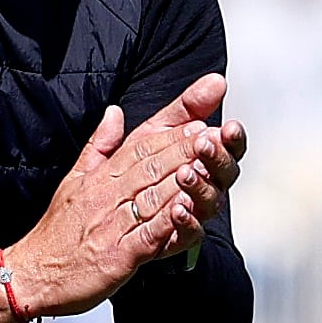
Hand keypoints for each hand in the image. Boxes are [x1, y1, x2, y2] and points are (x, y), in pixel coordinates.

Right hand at [0, 102, 213, 320]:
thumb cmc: (57, 233)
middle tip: (215, 135)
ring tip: (209, 165)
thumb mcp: (74, 180)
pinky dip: (168, 223)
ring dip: (182, 180)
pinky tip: (187, 211)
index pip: (140, 146)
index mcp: (100, 177)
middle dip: (186, 148)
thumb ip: (99, 145)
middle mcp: (106, 196)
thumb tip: (114, 112)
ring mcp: (111, 226)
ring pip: (153, 196)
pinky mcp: (116, 256)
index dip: (172, 132)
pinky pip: (146, 236)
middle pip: (151, 165)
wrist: (29, 276)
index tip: (200, 119)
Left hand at [137, 74, 247, 259]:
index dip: (230, 138)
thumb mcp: (151, 134)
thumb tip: (217, 81)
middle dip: (216, 157)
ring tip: (186, 173)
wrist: (92, 226)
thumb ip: (183, 109)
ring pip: (208, 202)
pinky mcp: (173, 241)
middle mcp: (202, 189)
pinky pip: (188, 234)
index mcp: (200, 162)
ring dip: (201, 186)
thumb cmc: (126, 178)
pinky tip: (178, 208)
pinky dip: (186, 221)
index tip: (228, 126)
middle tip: (205, 143)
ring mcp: (190, 215)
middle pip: (223, 174)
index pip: (225, 147)